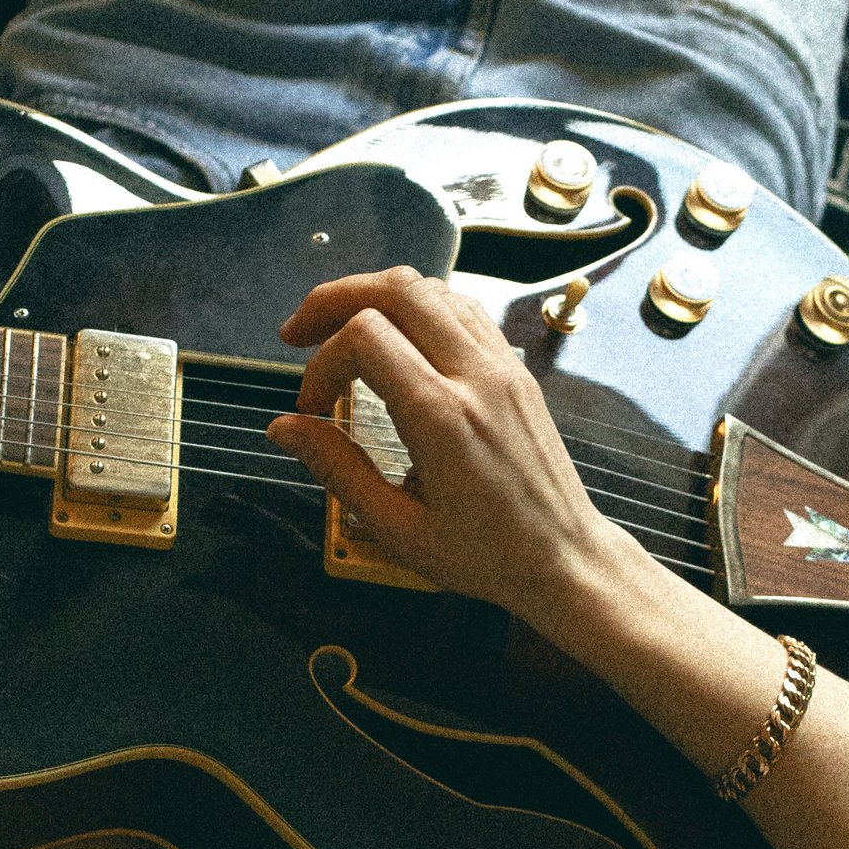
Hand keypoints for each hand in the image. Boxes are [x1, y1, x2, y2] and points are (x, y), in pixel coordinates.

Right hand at [270, 268, 628, 634]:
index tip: (311, 407)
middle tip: (300, 331)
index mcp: (444, 417)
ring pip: (432, 289)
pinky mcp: (516, 370)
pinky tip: (396, 338)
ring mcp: (502, 367)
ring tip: (340, 328)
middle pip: (398, 289)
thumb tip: (283, 429)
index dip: (321, 362)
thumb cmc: (485, 555)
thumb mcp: (398, 528)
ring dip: (377, 297)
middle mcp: (476, 377)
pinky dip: (419, 308)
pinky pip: (463, 309)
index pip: (365, 337)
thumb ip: (337, 469)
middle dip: (336, 298)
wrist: (564, 559)